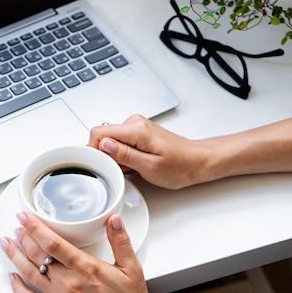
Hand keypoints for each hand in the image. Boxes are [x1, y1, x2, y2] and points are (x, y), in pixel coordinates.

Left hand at [0, 212, 179, 292]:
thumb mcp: (131, 268)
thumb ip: (121, 241)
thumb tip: (115, 219)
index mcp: (85, 268)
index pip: (52, 242)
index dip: (34, 227)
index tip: (24, 216)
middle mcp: (68, 282)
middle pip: (36, 255)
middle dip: (23, 238)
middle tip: (16, 227)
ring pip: (29, 274)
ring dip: (15, 257)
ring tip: (7, 244)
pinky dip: (18, 288)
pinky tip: (12, 278)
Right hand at [88, 114, 207, 188]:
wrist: (197, 161)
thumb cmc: (180, 166)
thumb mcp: (150, 167)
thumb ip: (124, 155)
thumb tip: (104, 145)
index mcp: (136, 130)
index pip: (98, 133)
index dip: (94, 151)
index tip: (102, 165)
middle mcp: (134, 123)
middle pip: (102, 137)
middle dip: (107, 156)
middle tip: (123, 169)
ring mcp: (135, 126)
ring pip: (110, 142)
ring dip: (116, 158)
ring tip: (133, 167)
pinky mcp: (137, 132)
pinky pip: (118, 143)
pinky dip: (122, 156)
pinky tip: (135, 163)